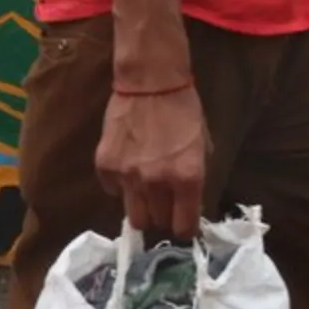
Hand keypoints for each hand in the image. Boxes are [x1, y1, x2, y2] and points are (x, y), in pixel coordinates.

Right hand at [94, 84, 207, 237]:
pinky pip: (113, 191)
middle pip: (158, 222)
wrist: (150, 80)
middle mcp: (157, 183)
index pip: (185, 226)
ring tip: (145, 193)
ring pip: (134, 217)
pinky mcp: (105, 166)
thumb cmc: (183, 109)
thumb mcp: (202, 145)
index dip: (186, 228)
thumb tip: (190, 204)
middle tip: (165, 202)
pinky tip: (128, 169)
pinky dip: (121, 186)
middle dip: (164, 216)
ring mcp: (128, 176)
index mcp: (187, 177)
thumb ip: (195, 178)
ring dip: (143, 208)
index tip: (184, 223)